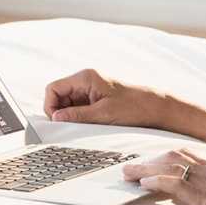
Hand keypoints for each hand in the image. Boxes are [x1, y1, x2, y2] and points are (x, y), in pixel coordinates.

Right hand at [44, 69, 164, 127]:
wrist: (155, 108)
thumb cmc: (133, 107)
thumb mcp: (103, 114)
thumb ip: (77, 115)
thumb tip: (56, 118)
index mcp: (85, 77)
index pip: (53, 88)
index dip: (50, 105)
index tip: (57, 121)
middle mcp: (85, 80)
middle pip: (59, 96)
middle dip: (60, 112)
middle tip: (70, 126)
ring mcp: (90, 89)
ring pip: (67, 103)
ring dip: (70, 116)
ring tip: (84, 125)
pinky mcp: (95, 98)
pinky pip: (78, 107)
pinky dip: (79, 117)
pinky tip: (88, 124)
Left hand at [123, 149, 205, 204]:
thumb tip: (193, 197)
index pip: (185, 156)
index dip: (163, 159)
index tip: (148, 163)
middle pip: (174, 157)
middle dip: (150, 161)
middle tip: (131, 167)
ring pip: (170, 166)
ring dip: (146, 169)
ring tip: (129, 174)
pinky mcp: (204, 197)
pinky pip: (175, 184)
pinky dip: (156, 181)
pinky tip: (143, 183)